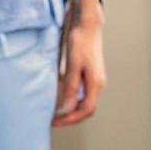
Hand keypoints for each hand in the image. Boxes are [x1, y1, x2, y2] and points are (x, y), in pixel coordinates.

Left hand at [53, 0, 106, 125]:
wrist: (87, 26)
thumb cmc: (80, 43)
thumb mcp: (73, 65)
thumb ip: (71, 87)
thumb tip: (67, 108)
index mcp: (95, 84)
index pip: (86, 110)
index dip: (71, 119)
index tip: (55, 123)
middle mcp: (97, 84)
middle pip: (86, 109)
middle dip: (71, 118)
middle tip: (53, 121)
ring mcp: (95, 80)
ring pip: (85, 102)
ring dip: (72, 110)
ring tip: (55, 114)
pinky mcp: (90, 75)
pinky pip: (83, 94)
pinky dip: (73, 101)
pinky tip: (62, 99)